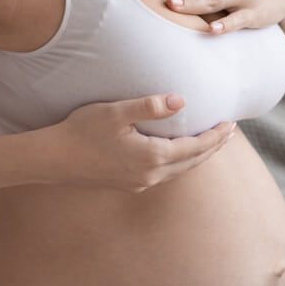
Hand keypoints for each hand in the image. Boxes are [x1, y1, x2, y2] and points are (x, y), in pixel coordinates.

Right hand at [50, 93, 235, 192]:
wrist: (53, 159)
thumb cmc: (82, 131)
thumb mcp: (116, 113)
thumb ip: (149, 106)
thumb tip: (181, 100)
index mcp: (152, 157)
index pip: (195, 147)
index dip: (215, 136)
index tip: (231, 124)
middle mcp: (150, 175)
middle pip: (193, 162)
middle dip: (213, 147)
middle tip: (230, 133)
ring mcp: (140, 183)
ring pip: (180, 170)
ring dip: (199, 156)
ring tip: (212, 142)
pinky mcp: (130, 184)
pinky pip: (166, 174)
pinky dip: (181, 162)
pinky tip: (180, 153)